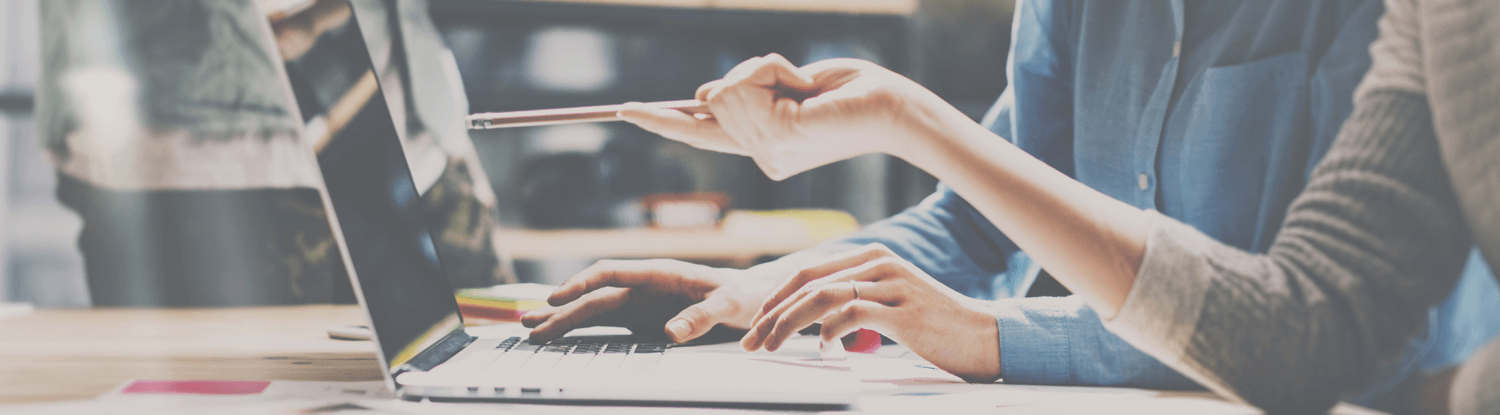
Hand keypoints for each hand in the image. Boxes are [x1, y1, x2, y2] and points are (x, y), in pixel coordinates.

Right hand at [521, 259, 782, 342]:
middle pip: (593, 295)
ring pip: (593, 308)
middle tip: (529, 325)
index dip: (582, 283)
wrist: (749, 297)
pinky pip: (605, 323)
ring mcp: (638, 302)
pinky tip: (557, 334)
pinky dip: (580, 329)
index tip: (557, 297)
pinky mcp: (640, 319)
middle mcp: (642, 285)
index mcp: (658, 272)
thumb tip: (669, 333)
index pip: (611, 272)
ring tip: (530, 329)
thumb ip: (701, 316)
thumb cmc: (740, 295)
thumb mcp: (728, 305)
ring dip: (562, 318)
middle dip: (560, 309)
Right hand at [619, 54, 955, 179]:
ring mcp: (766, 153)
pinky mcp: (775, 139)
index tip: (624, 111)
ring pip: (724, 91)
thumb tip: (705, 94)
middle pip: (712, 98)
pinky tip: (801, 85)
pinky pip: (744, 87)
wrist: (892, 107)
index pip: (700, 133)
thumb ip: (748, 91)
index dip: (661, 120)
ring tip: (803, 86)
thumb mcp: (790, 85)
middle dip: (749, 73)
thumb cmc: (850, 92)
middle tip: (797, 81)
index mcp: (763, 146)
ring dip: (763, 70)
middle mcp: (761, 157)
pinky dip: (770, 69)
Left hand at [741, 244, 1000, 381]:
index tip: (756, 322)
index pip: (809, 271)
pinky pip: (851, 315)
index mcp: (873, 258)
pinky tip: (823, 348)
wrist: (983, 336)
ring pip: (822, 297)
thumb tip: (815, 322)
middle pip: (808, 281)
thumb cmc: (934, 326)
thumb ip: (854, 304)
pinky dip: (828, 332)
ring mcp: (892, 285)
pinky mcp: (903, 311)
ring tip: (771, 346)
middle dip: (772, 312)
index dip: (777, 296)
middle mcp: (880, 264)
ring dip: (788, 323)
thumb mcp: (889, 305)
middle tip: (751, 339)